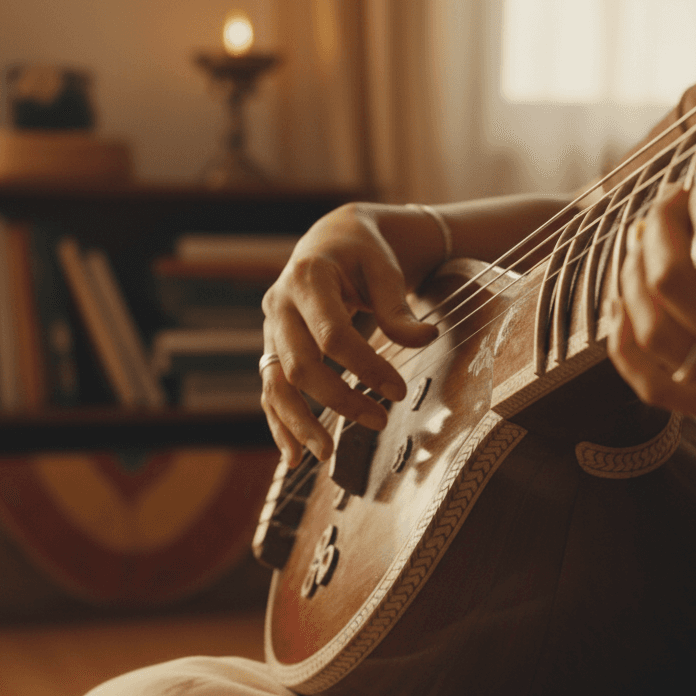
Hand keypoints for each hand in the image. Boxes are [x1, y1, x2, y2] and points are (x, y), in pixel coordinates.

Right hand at [261, 204, 440, 465]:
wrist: (328, 240)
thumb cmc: (362, 254)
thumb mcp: (384, 269)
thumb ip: (398, 308)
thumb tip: (425, 339)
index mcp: (308, 278)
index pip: (332, 335)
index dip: (365, 366)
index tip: (399, 390)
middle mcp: (279, 304)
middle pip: (300, 365)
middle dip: (337, 399)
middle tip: (378, 422)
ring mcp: (270, 329)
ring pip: (276, 383)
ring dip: (300, 422)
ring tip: (327, 454)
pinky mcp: (271, 348)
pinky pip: (269, 390)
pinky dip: (279, 423)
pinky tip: (294, 455)